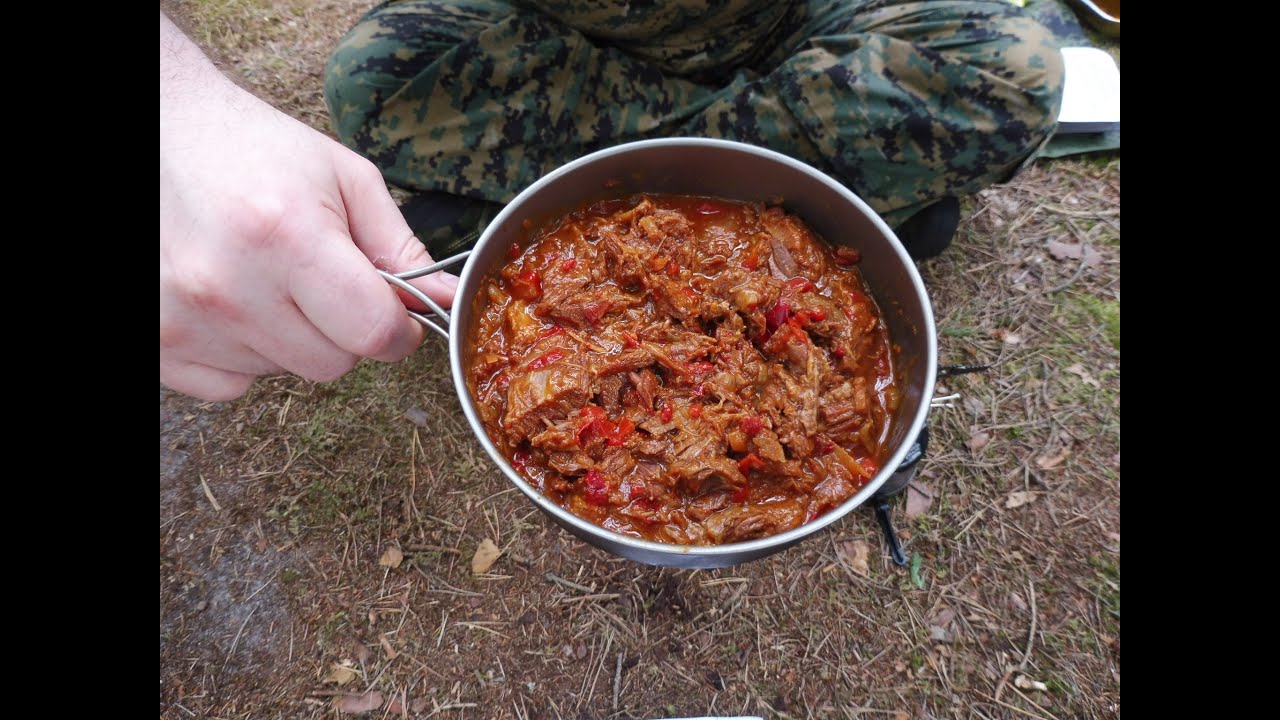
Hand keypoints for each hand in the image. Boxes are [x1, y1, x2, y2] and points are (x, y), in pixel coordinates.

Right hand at [160, 12, 454, 400]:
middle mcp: (230, 286)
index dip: (399, 330)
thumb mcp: (346, 181)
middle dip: (346, 330)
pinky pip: (232, 385)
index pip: (372, 333)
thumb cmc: (259, 152)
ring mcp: (185, 319)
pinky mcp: (158, 340)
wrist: (164, 132)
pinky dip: (244, 354)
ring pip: (285, 373)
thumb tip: (447, 300)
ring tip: (269, 277)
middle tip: (324, 281)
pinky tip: (235, 299)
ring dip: (293, 338)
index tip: (397, 313)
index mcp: (287, 236)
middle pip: (334, 363)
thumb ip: (400, 248)